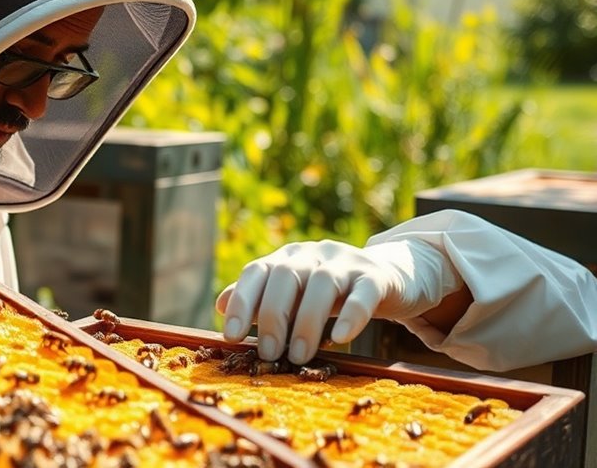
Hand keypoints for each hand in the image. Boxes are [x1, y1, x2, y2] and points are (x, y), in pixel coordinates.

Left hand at [216, 239, 459, 364]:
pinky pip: (363, 292)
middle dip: (272, 317)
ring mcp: (346, 262)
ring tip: (299, 356)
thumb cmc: (333, 291)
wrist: (390, 275)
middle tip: (269, 354)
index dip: (240, 302)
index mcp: (287, 258)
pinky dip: (351, 315)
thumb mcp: (295, 292)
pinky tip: (340, 339)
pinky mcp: (377, 276)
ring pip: (322, 284)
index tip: (229, 336)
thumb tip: (219, 305)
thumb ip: (260, 298)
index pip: (256, 272)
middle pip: (285, 276)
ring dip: (306, 322)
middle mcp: (312, 253)